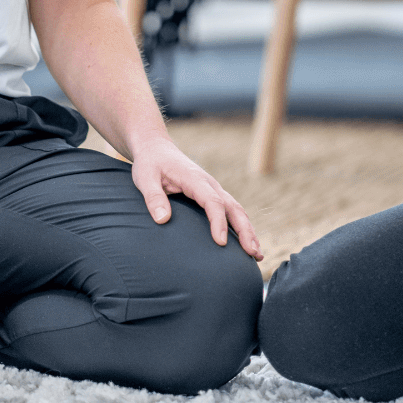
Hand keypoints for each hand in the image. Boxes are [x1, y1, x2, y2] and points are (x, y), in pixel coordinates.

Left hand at [129, 137, 262, 260]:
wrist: (156, 148)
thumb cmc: (150, 164)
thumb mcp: (145, 178)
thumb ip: (153, 197)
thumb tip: (162, 220)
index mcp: (195, 179)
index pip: (213, 201)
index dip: (218, 222)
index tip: (221, 242)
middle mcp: (209, 184)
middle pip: (233, 207)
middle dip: (245, 230)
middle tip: (253, 253)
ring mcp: (213, 189)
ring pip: (237, 210)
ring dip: (248, 230)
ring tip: (257, 254)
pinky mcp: (212, 194)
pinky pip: (231, 210)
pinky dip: (242, 226)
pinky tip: (246, 242)